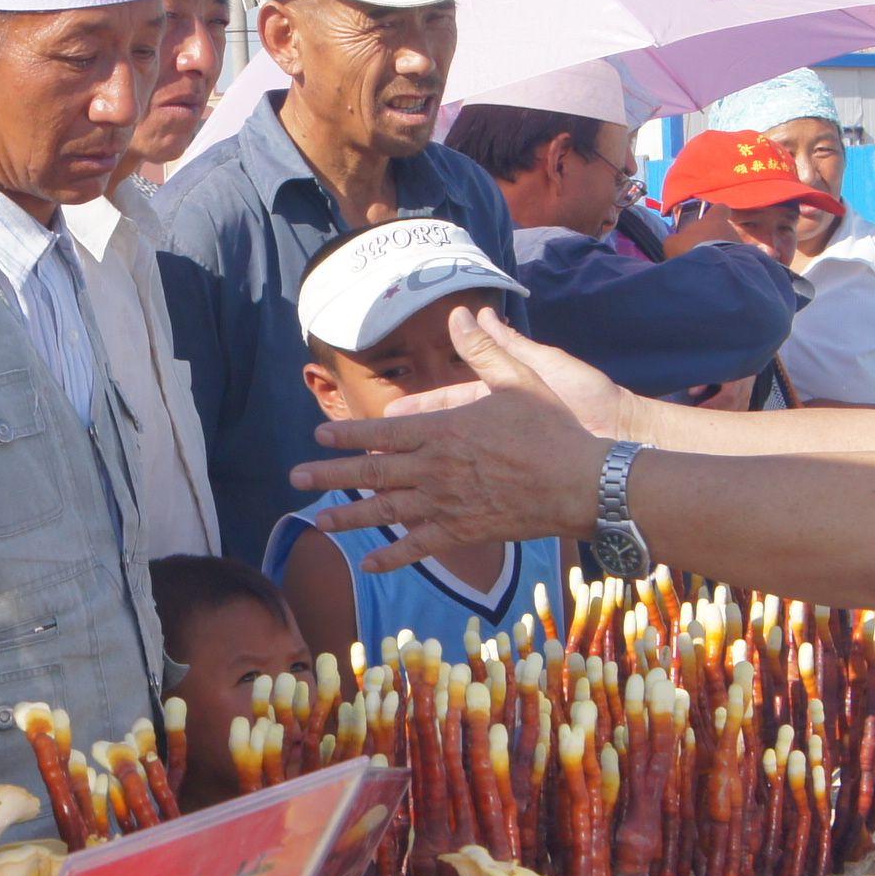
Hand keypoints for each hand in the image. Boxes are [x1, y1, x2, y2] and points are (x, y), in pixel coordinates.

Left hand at [291, 305, 608, 574]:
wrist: (579, 484)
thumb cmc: (551, 430)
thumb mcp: (519, 379)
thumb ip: (483, 349)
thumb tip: (462, 313)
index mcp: (442, 430)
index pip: (381, 432)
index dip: (348, 435)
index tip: (319, 436)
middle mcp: (434, 469)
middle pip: (370, 473)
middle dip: (329, 475)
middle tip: (296, 479)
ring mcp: (444, 504)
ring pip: (385, 511)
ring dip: (348, 516)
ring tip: (319, 521)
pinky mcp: (462, 532)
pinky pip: (418, 546)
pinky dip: (392, 555)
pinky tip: (369, 562)